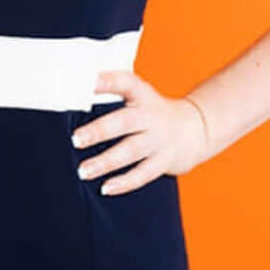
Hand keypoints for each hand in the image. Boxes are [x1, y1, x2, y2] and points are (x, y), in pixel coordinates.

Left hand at [71, 72, 209, 194]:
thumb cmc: (154, 113)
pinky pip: (143, 174)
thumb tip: (72, 92)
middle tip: (76, 139)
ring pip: (131, 151)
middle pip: (125, 122)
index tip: (88, 82)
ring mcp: (159, 140)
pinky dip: (124, 182)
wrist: (196, 128)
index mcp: (142, 95)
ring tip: (84, 171)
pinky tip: (106, 188)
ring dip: (106, 162)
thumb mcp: (139, 96)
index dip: (107, 81)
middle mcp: (151, 116)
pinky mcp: (164, 161)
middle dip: (99, 131)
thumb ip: (113, 94)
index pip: (126, 83)